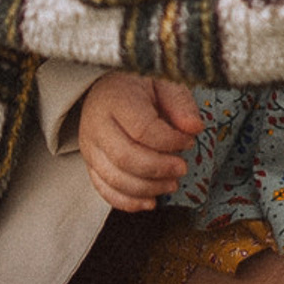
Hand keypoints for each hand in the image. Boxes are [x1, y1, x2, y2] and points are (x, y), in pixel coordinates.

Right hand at [80, 73, 202, 213]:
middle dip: (158, 168)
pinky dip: (128, 202)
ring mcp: (89, 148)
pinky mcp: (89, 165)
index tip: (189, 141)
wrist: (107, 87)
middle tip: (182, 168)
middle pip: (125, 158)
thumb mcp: (162, 81)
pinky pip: (104, 190)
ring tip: (172, 184)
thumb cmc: (139, 84)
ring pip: (114, 179)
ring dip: (147, 188)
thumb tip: (194, 128)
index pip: (142, 129)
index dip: (169, 141)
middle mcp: (96, 125)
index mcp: (115, 98)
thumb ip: (179, 102)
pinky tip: (151, 201)